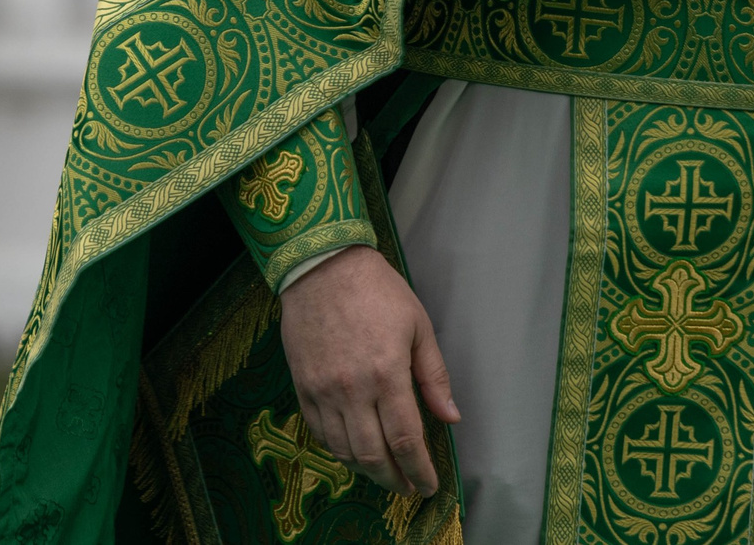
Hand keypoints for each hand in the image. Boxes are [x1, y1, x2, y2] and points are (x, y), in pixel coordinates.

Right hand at [277, 245, 458, 495]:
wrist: (322, 266)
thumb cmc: (376, 290)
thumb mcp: (418, 325)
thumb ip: (434, 376)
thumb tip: (451, 417)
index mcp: (387, 374)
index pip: (406, 440)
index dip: (420, 471)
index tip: (429, 485)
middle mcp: (352, 389)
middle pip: (374, 455)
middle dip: (394, 480)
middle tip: (408, 487)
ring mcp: (323, 390)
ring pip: (344, 451)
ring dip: (366, 470)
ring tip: (384, 472)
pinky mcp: (302, 386)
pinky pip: (319, 433)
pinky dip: (338, 451)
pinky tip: (353, 451)